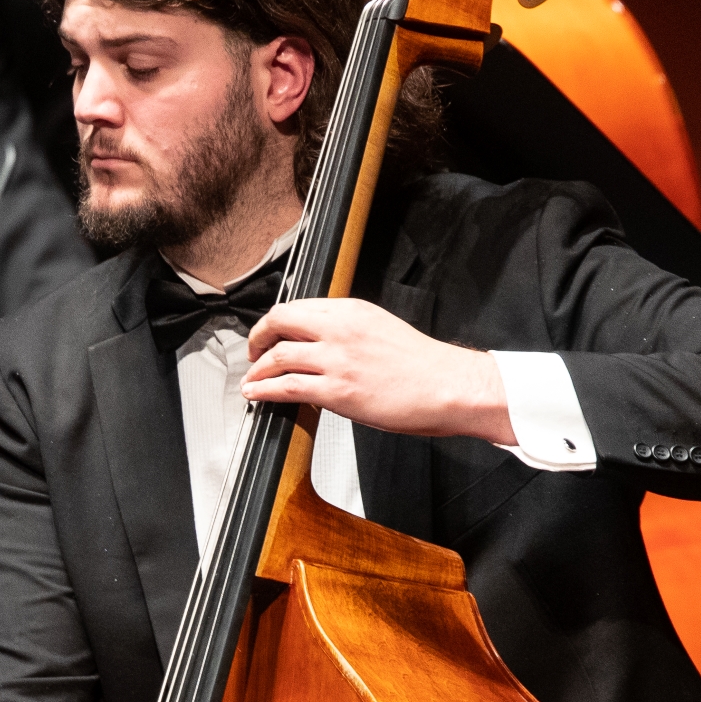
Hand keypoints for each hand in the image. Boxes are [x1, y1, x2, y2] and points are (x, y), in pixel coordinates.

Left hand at [242, 299, 511, 444]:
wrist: (449, 386)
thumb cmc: (424, 366)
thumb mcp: (382, 330)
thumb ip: (350, 332)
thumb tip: (323, 344)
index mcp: (353, 311)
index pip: (298, 306)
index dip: (275, 322)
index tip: (269, 334)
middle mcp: (341, 329)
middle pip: (280, 320)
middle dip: (257, 337)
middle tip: (252, 353)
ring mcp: (338, 360)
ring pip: (278, 356)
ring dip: (257, 370)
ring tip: (251, 381)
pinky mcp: (337, 391)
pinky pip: (287, 387)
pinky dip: (265, 391)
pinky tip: (257, 395)